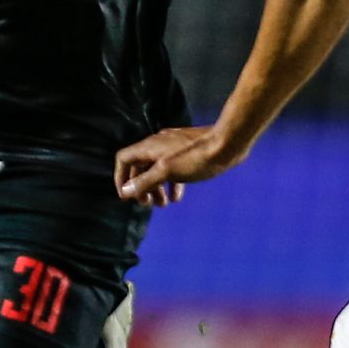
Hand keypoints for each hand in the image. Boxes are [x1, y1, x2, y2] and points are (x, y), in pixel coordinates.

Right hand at [114, 125, 240, 204]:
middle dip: (141, 187)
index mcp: (149, 147)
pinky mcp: (188, 152)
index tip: (126, 196)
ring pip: (158, 169)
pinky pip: (173, 169)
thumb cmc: (196, 157)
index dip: (120, 177)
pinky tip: (177, 197)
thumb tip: (125, 192)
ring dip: (157, 188)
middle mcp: (158, 145)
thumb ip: (145, 181)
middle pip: (140, 166)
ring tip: (163, 205)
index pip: (124, 159)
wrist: (228, 142)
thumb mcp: (167, 171)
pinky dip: (172, 183)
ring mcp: (173, 147)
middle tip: (147, 204)